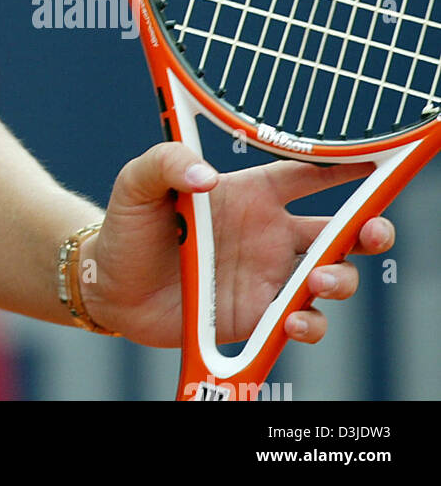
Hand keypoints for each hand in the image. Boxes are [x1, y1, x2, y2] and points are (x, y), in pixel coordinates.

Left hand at [82, 142, 395, 347]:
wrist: (111, 287)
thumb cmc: (128, 225)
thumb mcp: (139, 181)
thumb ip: (168, 162)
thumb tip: (206, 176)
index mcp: (248, 194)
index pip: (306, 175)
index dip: (341, 167)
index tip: (373, 163)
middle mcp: (267, 234)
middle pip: (339, 231)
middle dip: (370, 230)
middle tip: (373, 233)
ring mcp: (267, 277)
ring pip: (332, 277)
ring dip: (341, 279)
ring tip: (318, 282)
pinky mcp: (258, 316)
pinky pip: (303, 321)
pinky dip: (310, 323)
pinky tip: (291, 320)